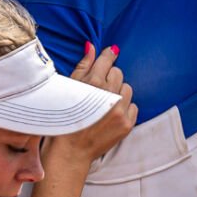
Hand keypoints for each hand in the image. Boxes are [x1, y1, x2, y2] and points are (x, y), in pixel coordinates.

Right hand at [48, 43, 136, 165]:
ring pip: (127, 89)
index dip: (108, 56)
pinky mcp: (127, 124)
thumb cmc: (63, 117)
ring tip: (104, 102)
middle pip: (118, 73)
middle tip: (99, 89)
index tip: (111, 53)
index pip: (107, 61)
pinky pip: (133, 107)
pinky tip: (111, 114)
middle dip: (110, 78)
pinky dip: (124, 108)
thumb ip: (83, 66)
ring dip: (118, 92)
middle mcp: (108, 95)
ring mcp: (119, 111)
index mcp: (92, 83)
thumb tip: (92, 46)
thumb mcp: (68, 88)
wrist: (70, 150)